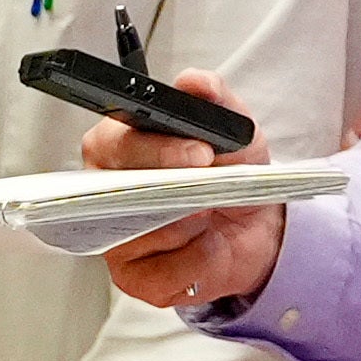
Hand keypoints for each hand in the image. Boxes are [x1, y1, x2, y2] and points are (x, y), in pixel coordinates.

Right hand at [86, 74, 286, 311]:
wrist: (255, 226)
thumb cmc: (229, 173)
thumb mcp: (235, 129)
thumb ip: (216, 100)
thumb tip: (195, 82)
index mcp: (118, 146)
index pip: (117, 143)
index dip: (157, 149)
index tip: (201, 152)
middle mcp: (106, 191)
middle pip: (121, 192)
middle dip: (174, 190)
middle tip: (212, 187)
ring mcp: (115, 238)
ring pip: (143, 234)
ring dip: (190, 225)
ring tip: (212, 215)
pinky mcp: (133, 278)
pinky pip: (161, 273)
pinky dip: (196, 261)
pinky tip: (209, 247)